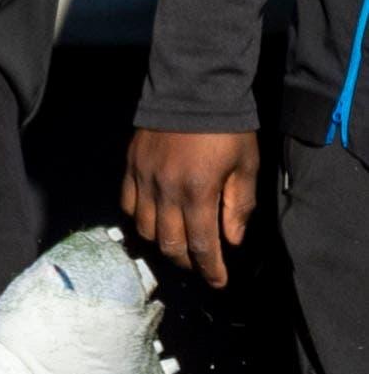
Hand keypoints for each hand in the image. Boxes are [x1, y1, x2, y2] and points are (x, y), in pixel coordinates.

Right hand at [124, 126, 257, 288]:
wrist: (193, 91)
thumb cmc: (227, 129)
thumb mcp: (246, 166)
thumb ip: (239, 205)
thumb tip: (232, 239)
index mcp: (198, 193)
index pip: (201, 244)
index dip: (210, 268)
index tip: (219, 282)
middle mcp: (166, 192)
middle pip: (170, 243)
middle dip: (187, 262)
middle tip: (200, 265)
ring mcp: (144, 181)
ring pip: (146, 229)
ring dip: (163, 244)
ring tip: (178, 246)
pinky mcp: (131, 169)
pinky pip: (127, 205)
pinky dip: (139, 220)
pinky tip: (153, 223)